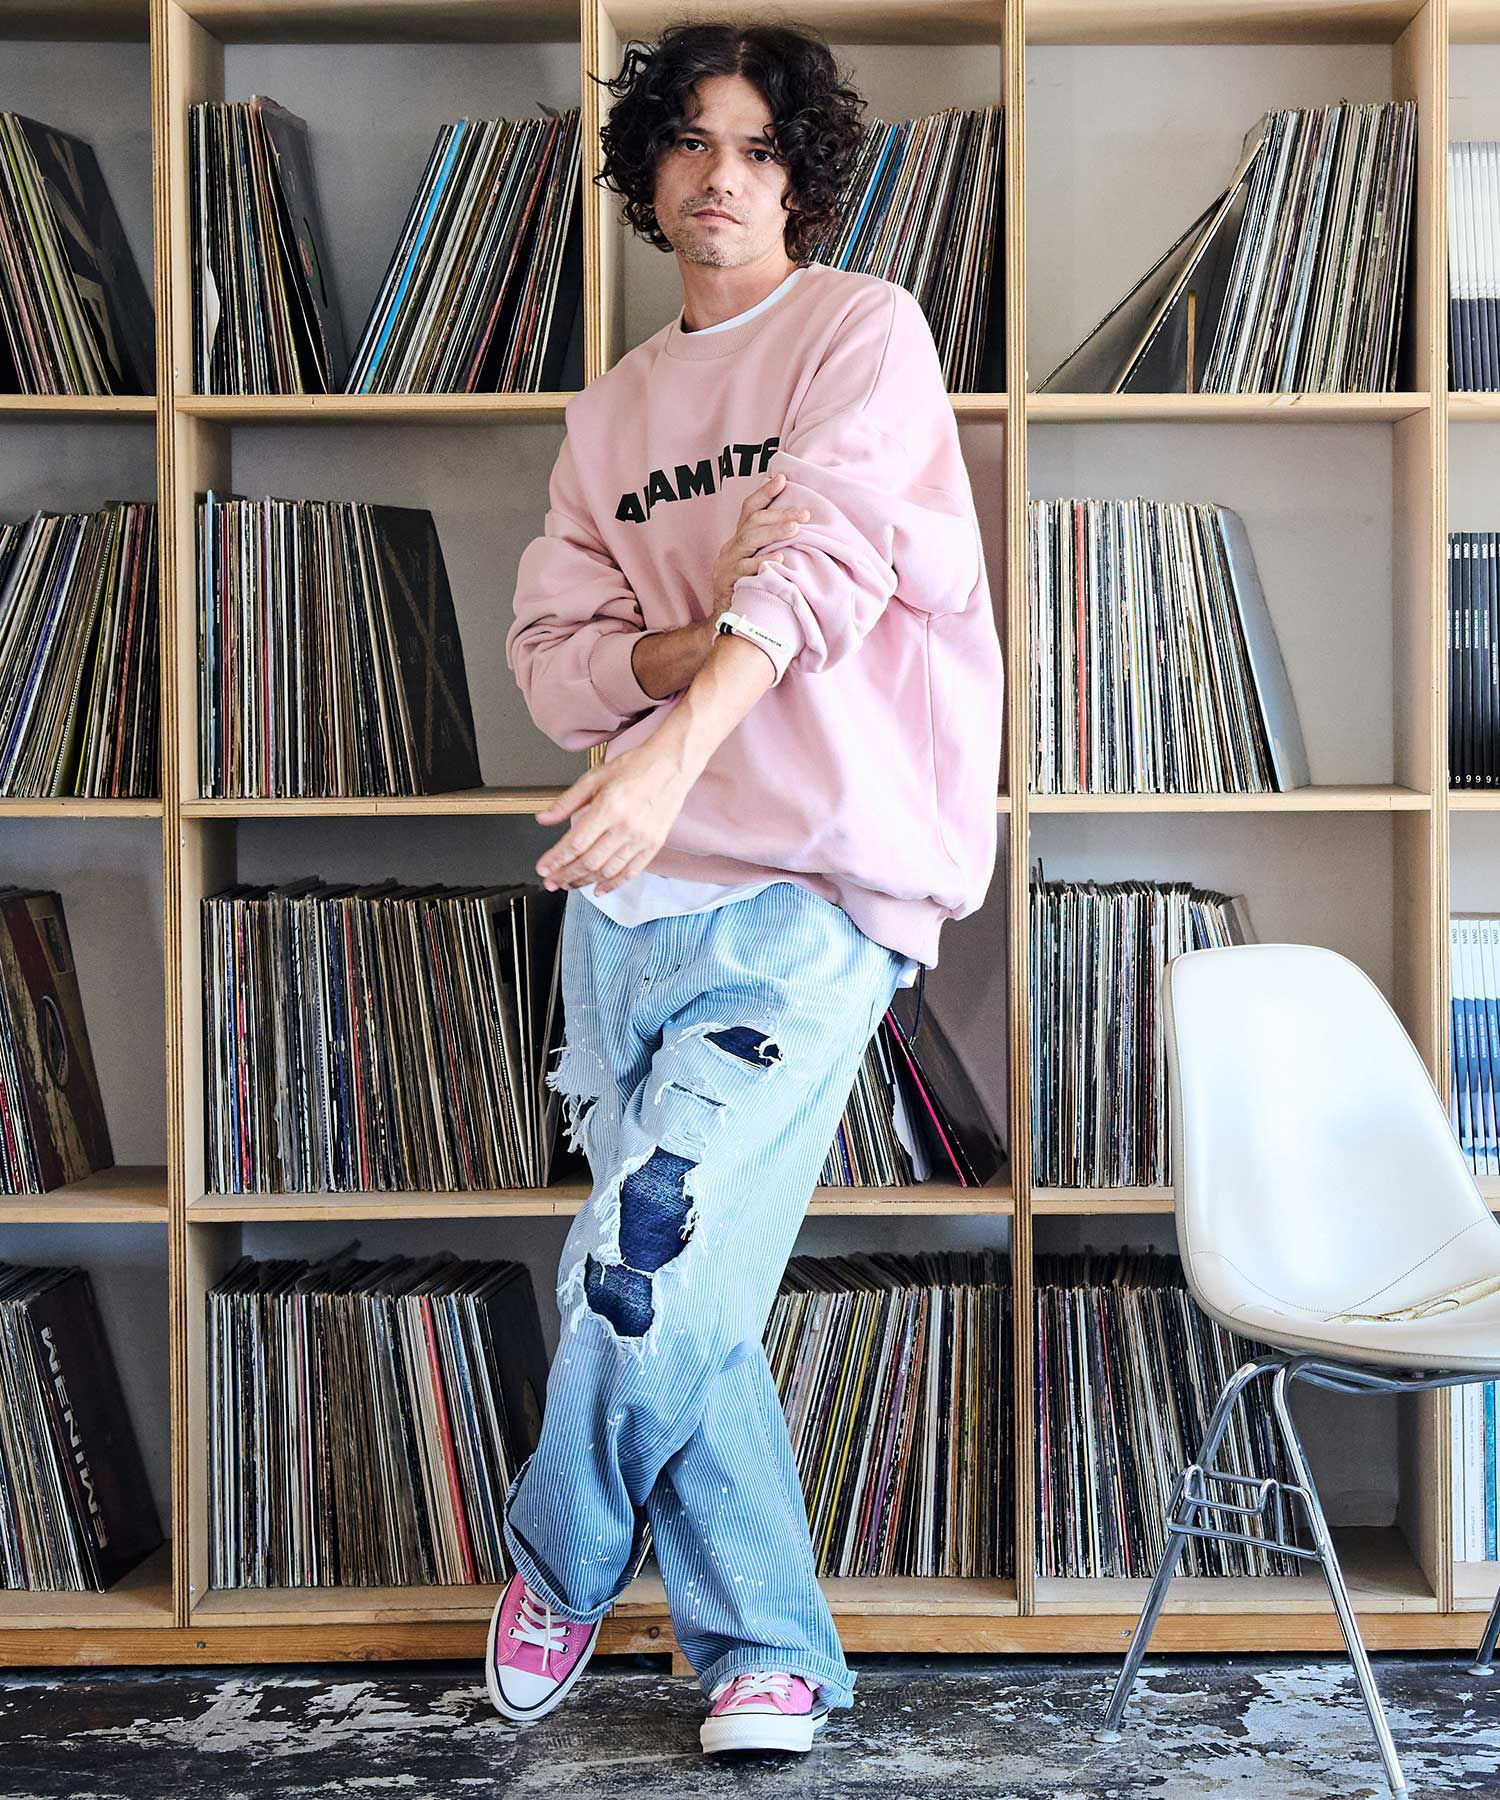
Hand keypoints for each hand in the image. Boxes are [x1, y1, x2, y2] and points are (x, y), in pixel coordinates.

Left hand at [534, 740, 693, 893]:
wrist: (672, 765)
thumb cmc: (635, 767)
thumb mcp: (595, 777)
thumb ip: (567, 801)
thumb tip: (543, 819)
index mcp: (609, 807)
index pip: (576, 843)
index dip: (556, 860)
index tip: (543, 868)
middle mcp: (626, 826)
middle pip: (589, 862)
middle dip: (565, 875)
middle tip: (551, 881)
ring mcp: (642, 838)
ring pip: (607, 870)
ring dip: (585, 881)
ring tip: (569, 884)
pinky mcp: (654, 845)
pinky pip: (630, 872)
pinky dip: (613, 884)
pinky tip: (598, 888)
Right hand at [711, 470, 808, 621]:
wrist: (728, 622)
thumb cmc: (749, 589)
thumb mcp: (758, 563)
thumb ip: (771, 547)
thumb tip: (798, 528)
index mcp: (739, 540)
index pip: (749, 509)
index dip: (764, 493)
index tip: (782, 478)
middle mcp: (731, 547)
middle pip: (753, 522)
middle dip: (780, 514)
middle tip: (804, 513)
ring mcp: (727, 564)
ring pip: (749, 540)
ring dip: (774, 532)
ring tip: (795, 529)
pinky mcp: (727, 581)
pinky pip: (745, 569)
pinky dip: (763, 562)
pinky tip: (781, 559)